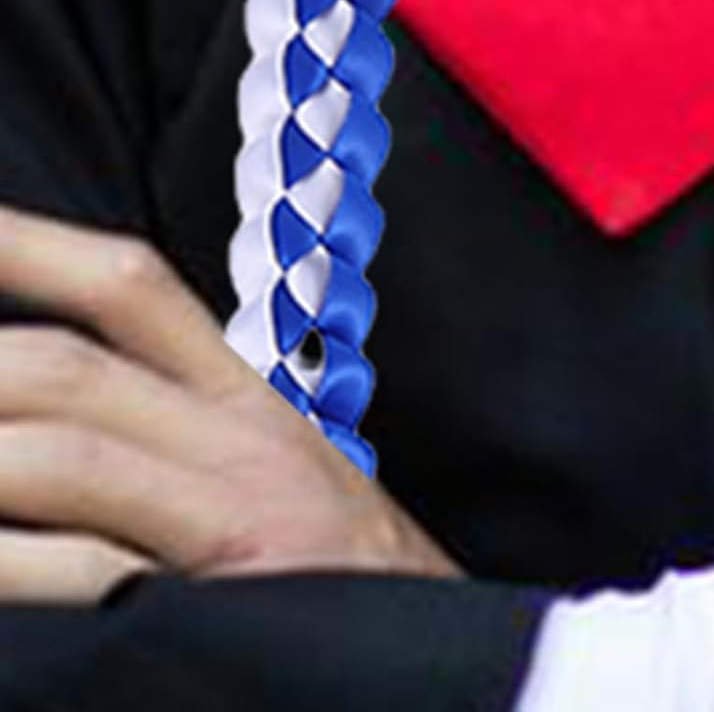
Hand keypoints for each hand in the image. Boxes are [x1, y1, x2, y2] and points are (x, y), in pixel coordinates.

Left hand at [0, 203, 461, 605]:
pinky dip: (5, 561)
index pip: (129, 288)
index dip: (25, 245)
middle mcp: (243, 438)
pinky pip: (87, 561)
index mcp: (247, 404)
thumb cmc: (343, 592)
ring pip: (66, 441)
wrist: (468, 670)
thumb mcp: (271, 491)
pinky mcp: (236, 590)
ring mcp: (238, 513)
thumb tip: (40, 430)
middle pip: (70, 361)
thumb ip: (177, 447)